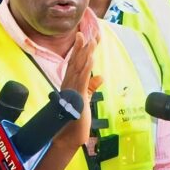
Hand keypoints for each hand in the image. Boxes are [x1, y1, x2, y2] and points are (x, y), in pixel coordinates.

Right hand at [57, 22, 101, 152]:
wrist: (68, 137)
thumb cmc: (75, 119)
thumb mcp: (86, 99)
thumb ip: (92, 87)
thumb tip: (101, 76)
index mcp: (70, 84)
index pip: (76, 63)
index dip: (81, 49)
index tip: (87, 36)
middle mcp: (68, 84)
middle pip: (75, 61)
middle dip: (82, 47)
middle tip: (88, 32)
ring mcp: (71, 90)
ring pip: (78, 68)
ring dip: (85, 54)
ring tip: (91, 41)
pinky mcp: (77, 98)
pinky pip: (82, 80)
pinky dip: (86, 68)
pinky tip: (90, 59)